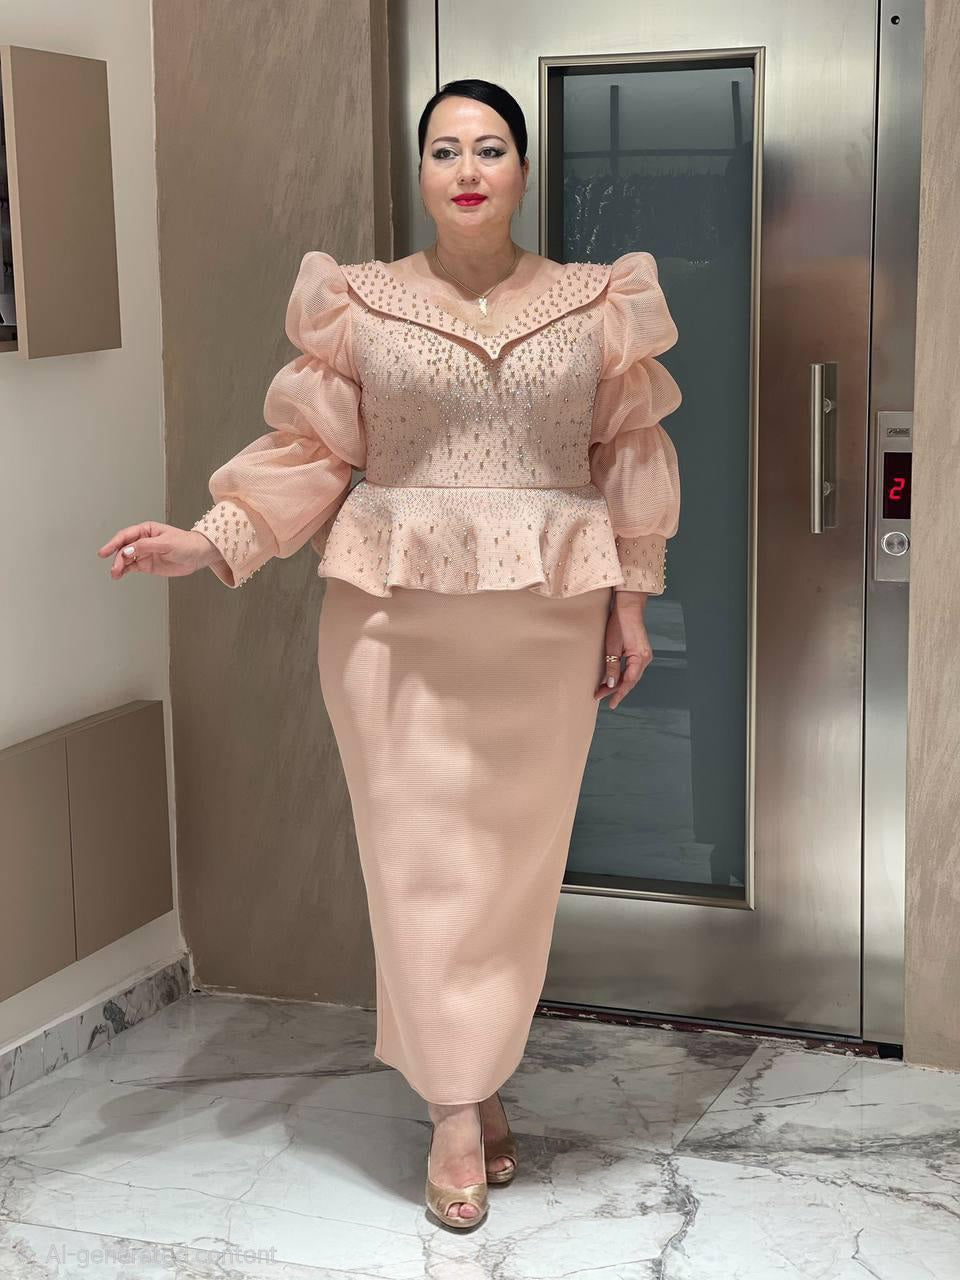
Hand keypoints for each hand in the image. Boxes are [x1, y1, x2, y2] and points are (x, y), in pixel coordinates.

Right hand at [97, 522, 222, 579]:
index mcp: (146, 530)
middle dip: (117, 558)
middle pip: (123, 548)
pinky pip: (132, 567)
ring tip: (115, 574)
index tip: (105, 551)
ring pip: (125, 559)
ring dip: (119, 566)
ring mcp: (144, 553)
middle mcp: (142, 541)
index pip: (126, 536)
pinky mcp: (147, 565)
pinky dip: (124, 571)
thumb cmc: (186, 544)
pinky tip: (119, 575)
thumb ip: (146, 546)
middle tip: (114, 568)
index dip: (114, 543)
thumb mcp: (167, 543)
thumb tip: (128, 550)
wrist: (198, 556)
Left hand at [594, 595, 653, 709]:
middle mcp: (645, 658)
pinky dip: (621, 675)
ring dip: (617, 683)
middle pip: (630, 680)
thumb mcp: (612, 647)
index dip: (618, 693)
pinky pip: (631, 668)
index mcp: (640, 657)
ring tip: (603, 690)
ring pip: (630, 675)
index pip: (629, 681)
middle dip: (615, 689)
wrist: (628, 607)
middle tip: (600, 697)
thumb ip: (612, 667)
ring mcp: (643, 654)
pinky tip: (612, 678)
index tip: (610, 703)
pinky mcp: (639, 651)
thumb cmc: (620, 623)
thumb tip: (610, 684)